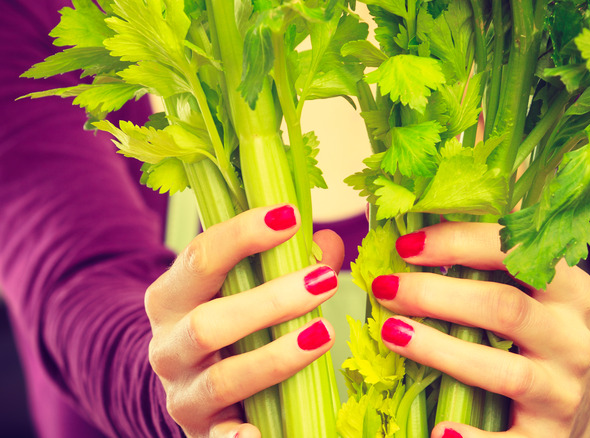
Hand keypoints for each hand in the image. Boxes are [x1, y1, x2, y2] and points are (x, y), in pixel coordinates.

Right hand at [144, 205, 343, 437]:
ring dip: (276, 357)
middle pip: (209, 323)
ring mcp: (182, 392)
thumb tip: (326, 242)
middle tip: (325, 280)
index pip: (200, 257)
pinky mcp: (201, 430)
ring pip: (224, 377)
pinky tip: (261, 432)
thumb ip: (285, 262)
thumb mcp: (244, 287)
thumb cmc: (228, 322)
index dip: (243, 234)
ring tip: (324, 334)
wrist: (189, 385)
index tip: (290, 215)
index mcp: (171, 297)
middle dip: (270, 301)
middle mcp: (167, 345)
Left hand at [372, 221, 589, 437]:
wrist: (578, 399)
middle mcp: (572, 336)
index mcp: (568, 287)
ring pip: (504, 371)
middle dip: (437, 295)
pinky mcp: (550, 436)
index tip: (405, 245)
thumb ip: (485, 254)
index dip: (457, 243)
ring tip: (391, 335)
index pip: (517, 251)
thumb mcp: (526, 287)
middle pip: (505, 308)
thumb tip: (411, 212)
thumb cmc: (532, 331)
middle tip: (385, 288)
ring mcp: (563, 389)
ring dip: (440, 352)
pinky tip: (438, 430)